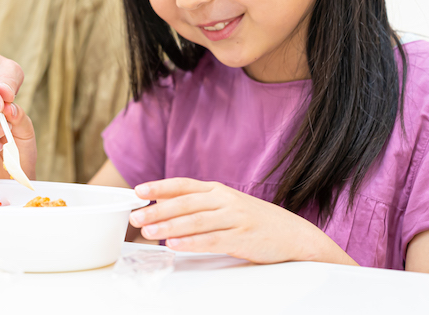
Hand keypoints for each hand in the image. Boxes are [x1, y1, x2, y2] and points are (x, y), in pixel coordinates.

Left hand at [128, 178, 352, 264]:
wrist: (292, 234)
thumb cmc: (255, 221)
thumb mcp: (227, 206)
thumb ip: (200, 206)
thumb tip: (165, 208)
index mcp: (218, 190)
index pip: (183, 184)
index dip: (159, 187)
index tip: (138, 191)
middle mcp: (224, 199)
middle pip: (184, 203)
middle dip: (157, 210)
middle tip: (135, 217)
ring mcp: (234, 217)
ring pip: (195, 220)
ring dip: (169, 226)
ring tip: (149, 231)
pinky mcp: (241, 237)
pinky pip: (211, 239)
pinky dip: (191, 242)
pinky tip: (174, 245)